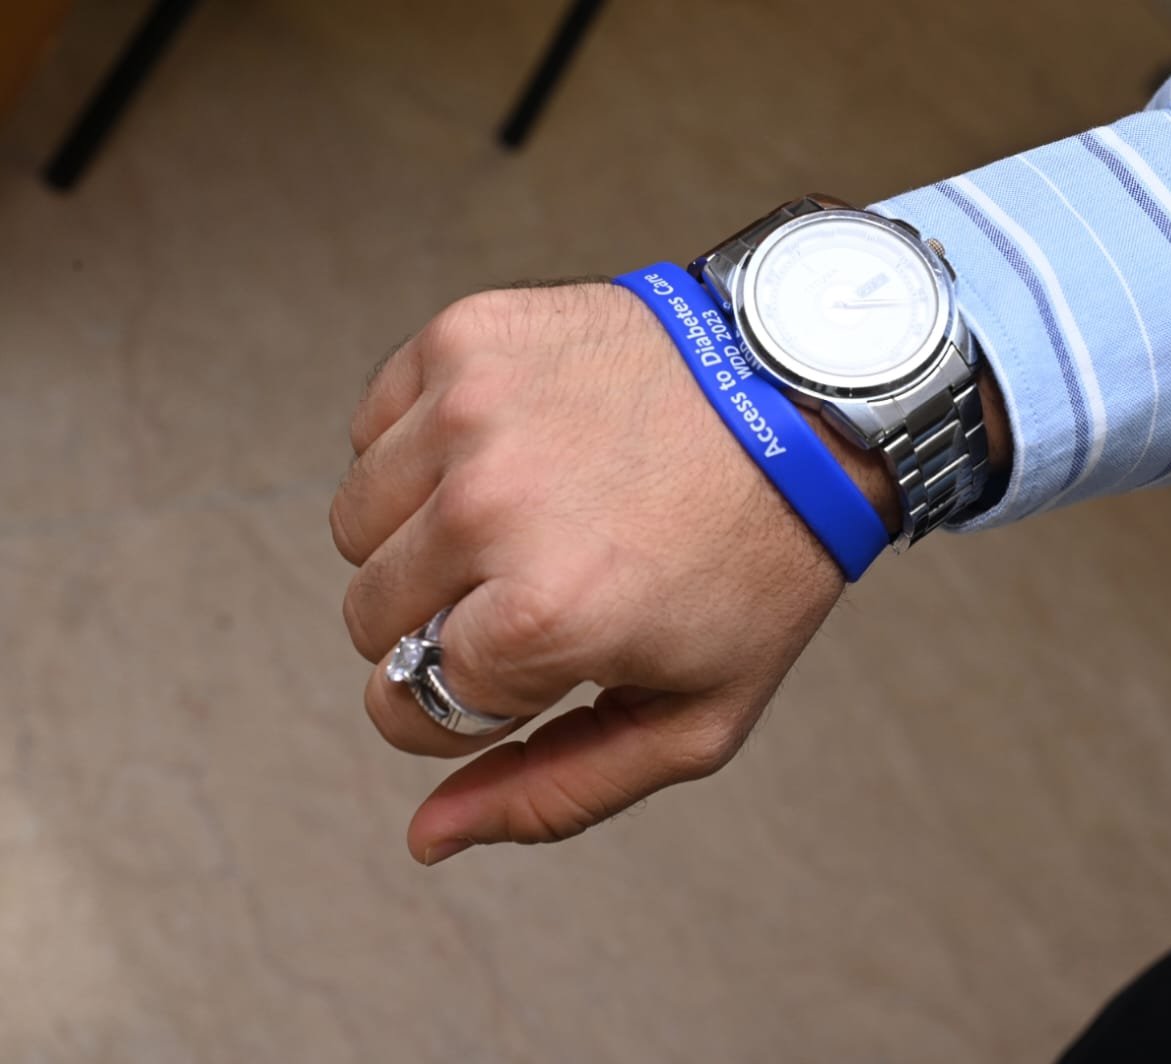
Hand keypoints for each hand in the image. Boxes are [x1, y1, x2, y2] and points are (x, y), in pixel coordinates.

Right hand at [330, 282, 854, 863]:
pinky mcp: (466, 334)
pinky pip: (373, 429)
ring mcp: (471, 409)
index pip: (408, 705)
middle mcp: (488, 507)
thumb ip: (556, 791)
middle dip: (442, 623)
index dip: (470, 702)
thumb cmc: (758, 562)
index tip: (531, 666)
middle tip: (540, 584)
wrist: (806, 399)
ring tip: (530, 515)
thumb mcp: (696, 714)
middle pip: (367, 615)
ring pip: (356, 523)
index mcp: (544, 616)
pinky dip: (423, 453)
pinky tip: (516, 451)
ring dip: (423, 538)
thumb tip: (427, 834)